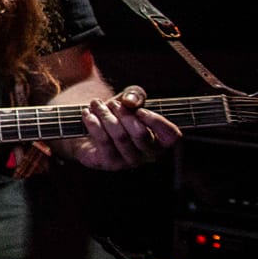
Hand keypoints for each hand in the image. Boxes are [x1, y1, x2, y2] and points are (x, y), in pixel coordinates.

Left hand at [67, 86, 181, 170]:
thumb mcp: (129, 99)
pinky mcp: (110, 163)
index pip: (172, 136)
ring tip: (96, 105)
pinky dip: (93, 123)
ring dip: (105, 115)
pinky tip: (87, 114)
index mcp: (160, 141)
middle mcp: (148, 155)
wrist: (89, 129)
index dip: (156, 121)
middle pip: (141, 133)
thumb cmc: (116, 115)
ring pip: (120, 135)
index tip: (140, 110)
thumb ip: (135, 95)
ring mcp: (129, 162)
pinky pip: (103, 141)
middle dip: (123, 113)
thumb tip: (130, 102)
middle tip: (112, 104)